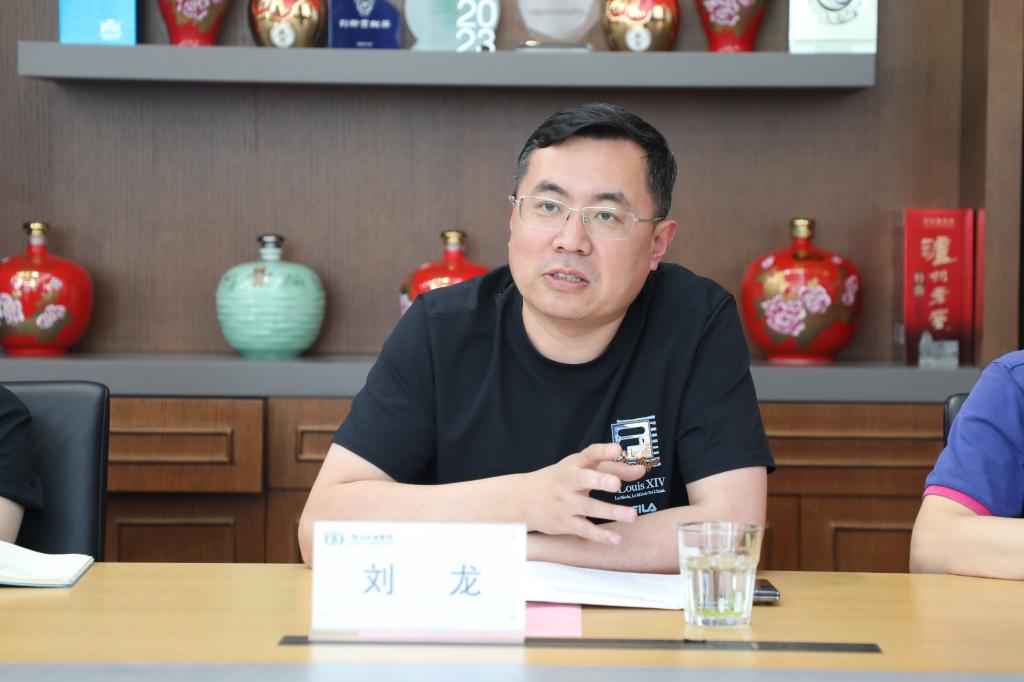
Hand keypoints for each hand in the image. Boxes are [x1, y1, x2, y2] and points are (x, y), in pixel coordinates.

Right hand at [519, 443, 646, 544]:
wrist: (524, 499)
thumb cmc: (561, 480)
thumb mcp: (581, 468)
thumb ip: (613, 468)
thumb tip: (641, 470)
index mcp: (574, 464)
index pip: (589, 454)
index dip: (603, 451)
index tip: (617, 449)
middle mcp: (568, 482)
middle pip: (583, 479)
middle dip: (599, 480)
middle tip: (616, 484)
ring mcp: (565, 503)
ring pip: (587, 507)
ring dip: (609, 511)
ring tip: (631, 515)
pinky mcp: (565, 523)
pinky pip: (584, 530)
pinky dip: (600, 535)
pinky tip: (617, 539)